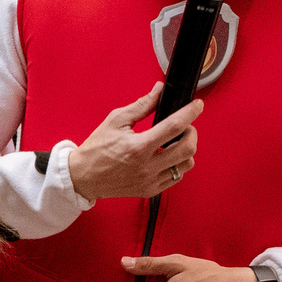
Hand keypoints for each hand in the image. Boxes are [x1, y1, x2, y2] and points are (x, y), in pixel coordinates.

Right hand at [66, 87, 199, 201]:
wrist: (83, 177)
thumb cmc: (96, 148)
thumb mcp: (116, 121)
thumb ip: (141, 106)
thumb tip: (158, 91)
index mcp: (138, 147)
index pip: (174, 126)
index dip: (190, 112)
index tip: (197, 105)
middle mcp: (146, 166)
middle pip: (187, 148)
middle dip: (192, 132)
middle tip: (184, 126)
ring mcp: (150, 181)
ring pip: (186, 165)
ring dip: (186, 150)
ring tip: (175, 142)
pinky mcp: (150, 190)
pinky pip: (176, 177)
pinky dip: (177, 165)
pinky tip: (167, 156)